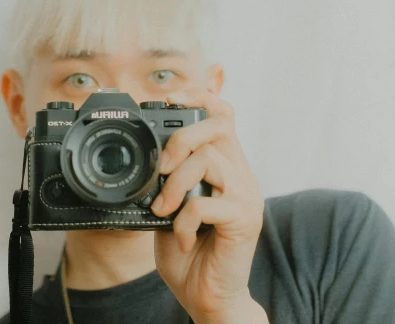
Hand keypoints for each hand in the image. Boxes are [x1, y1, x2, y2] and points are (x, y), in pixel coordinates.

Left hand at [151, 88, 267, 323]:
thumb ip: (168, 179)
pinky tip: (182, 238)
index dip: (200, 96)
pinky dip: (183, 221)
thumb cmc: (189, 251)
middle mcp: (241, 174)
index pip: (223, 115)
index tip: (170, 98)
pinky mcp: (244, 219)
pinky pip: (205, 203)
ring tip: (163, 210)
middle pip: (217, 125)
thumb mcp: (172, 205)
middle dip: (180, 139)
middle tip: (160, 169)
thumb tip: (148, 156)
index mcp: (226, 165)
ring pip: (207, 160)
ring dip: (175, 185)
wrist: (208, 297)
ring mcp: (246, 195)